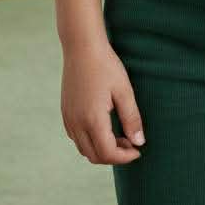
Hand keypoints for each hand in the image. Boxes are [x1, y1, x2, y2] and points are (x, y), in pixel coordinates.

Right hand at [61, 39, 146, 164]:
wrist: (81, 46)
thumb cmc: (105, 65)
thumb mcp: (124, 91)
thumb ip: (131, 118)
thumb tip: (139, 142)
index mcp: (92, 119)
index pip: (108, 153)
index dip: (124, 157)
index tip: (138, 150)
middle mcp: (76, 123)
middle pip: (94, 156)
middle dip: (114, 156)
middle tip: (131, 143)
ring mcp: (68, 118)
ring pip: (83, 149)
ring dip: (101, 149)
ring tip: (119, 135)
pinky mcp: (65, 112)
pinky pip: (76, 137)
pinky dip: (90, 140)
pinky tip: (103, 127)